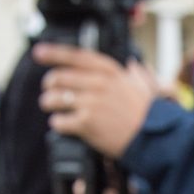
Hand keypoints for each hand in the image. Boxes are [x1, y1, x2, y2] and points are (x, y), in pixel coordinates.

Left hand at [34, 42, 158, 157]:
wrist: (155, 140)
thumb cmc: (150, 117)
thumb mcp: (144, 88)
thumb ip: (136, 75)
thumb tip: (135, 66)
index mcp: (109, 71)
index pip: (75, 56)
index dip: (53, 53)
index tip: (38, 53)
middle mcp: (97, 83)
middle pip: (58, 78)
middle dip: (50, 86)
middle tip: (50, 92)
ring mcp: (90, 103)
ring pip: (54, 99)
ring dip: (49, 104)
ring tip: (53, 109)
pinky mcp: (86, 123)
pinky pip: (59, 121)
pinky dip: (58, 124)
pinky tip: (63, 126)